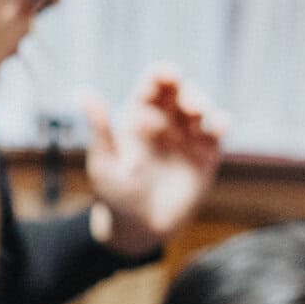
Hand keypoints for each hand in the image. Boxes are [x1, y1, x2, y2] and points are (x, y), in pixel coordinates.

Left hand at [82, 70, 226, 256]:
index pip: (153, 86)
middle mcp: (166, 121)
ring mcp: (187, 137)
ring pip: (200, 110)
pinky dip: (221, 123)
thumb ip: (100, 129)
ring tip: (200, 115)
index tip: (168, 74)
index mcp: (139, 116)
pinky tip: (221, 123)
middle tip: (189, 106)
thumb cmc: (115, 195)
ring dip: (203, 105)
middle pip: (181, 93)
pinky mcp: (206, 155)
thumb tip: (83, 91)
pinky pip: (216, 134)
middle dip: (187, 92)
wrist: (140, 229)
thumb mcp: (104, 163)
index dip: (162, 74)